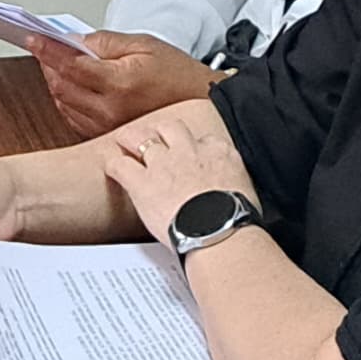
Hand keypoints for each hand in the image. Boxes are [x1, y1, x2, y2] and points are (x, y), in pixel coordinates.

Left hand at [35, 29, 220, 137]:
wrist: (201, 104)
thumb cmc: (178, 74)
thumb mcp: (144, 44)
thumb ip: (105, 42)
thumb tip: (75, 41)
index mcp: (119, 83)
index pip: (70, 65)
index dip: (47, 50)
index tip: (32, 39)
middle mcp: (110, 109)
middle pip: (61, 86)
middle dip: (48, 64)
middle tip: (44, 47)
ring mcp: (107, 126)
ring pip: (64, 103)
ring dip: (55, 82)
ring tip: (57, 63)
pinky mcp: (106, 135)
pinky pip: (74, 118)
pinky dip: (65, 99)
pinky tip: (69, 86)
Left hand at [96, 103, 254, 238]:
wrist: (219, 231)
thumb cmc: (236, 220)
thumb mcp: (248, 193)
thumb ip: (236, 185)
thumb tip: (238, 197)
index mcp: (219, 153)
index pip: (204, 140)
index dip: (194, 146)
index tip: (191, 154)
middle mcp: (190, 152)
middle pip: (172, 127)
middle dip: (162, 131)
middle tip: (155, 137)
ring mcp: (164, 164)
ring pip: (142, 138)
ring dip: (132, 139)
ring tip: (125, 141)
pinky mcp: (143, 182)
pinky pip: (121, 166)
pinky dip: (114, 166)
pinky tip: (112, 168)